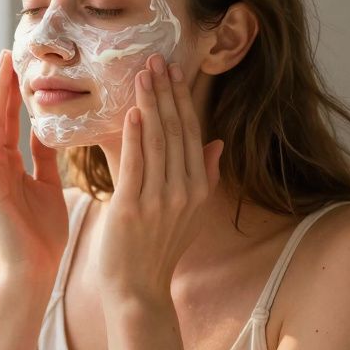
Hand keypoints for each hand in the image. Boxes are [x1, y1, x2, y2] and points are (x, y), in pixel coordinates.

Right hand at [0, 50, 68, 281]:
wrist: (35, 270)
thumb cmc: (41, 234)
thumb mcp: (47, 185)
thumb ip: (44, 158)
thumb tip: (49, 129)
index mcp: (8, 164)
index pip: (11, 120)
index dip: (16, 92)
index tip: (24, 63)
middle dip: (3, 84)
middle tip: (10, 51)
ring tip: (1, 66)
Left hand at [94, 56, 224, 303]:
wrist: (138, 290)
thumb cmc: (159, 250)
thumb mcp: (191, 213)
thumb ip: (204, 176)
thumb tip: (216, 142)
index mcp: (199, 188)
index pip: (192, 133)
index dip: (183, 100)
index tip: (174, 71)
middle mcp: (185, 192)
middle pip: (177, 131)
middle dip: (167, 93)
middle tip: (157, 59)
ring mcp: (160, 200)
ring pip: (158, 141)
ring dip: (151, 104)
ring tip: (143, 74)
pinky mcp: (133, 208)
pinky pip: (137, 165)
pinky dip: (136, 137)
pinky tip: (134, 111)